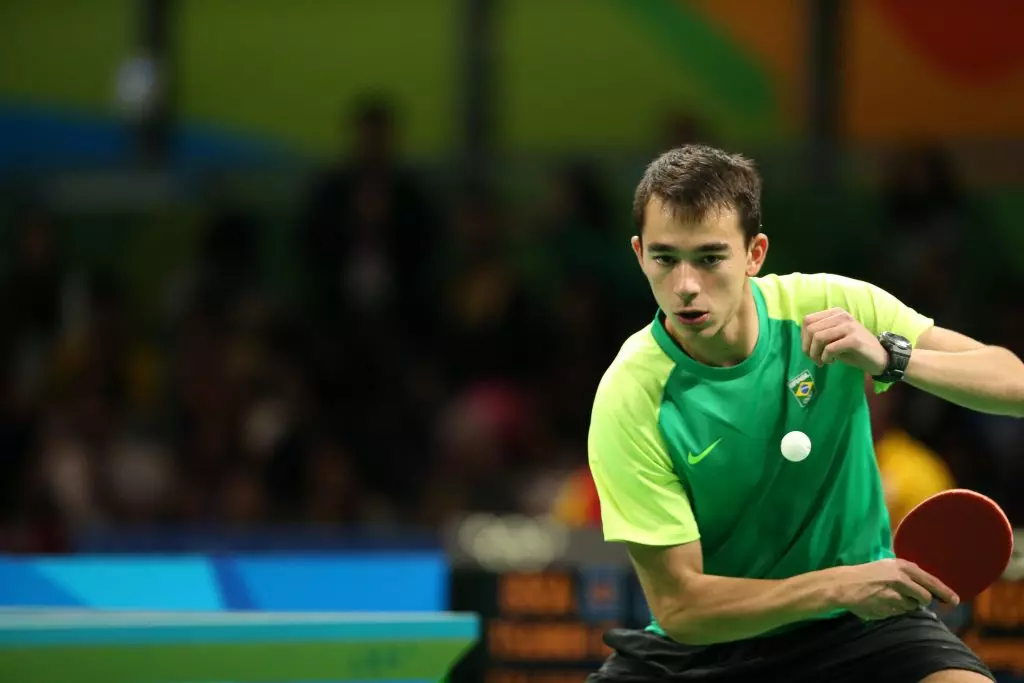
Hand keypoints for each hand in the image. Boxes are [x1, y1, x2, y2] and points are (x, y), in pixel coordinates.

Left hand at [801, 308, 887, 374]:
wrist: (879, 357)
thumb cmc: (853, 350)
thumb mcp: (834, 339)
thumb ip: (819, 335)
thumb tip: (803, 340)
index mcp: (835, 313)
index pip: (807, 320)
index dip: (803, 337)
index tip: (809, 350)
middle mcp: (842, 316)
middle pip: (811, 329)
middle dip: (807, 348)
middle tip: (815, 359)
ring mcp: (849, 326)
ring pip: (818, 337)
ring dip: (816, 354)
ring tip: (822, 361)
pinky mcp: (854, 340)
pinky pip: (830, 348)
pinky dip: (826, 357)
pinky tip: (832, 362)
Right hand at [831, 559, 958, 620]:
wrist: (843, 584)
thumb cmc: (865, 575)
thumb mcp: (887, 568)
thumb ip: (906, 576)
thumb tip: (927, 590)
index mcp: (902, 566)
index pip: (930, 580)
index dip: (944, 591)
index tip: (954, 600)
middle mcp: (901, 578)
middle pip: (925, 596)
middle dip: (923, 600)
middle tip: (925, 604)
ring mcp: (895, 593)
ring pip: (912, 605)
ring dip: (905, 605)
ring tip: (889, 598)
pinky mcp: (888, 606)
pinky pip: (899, 612)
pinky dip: (894, 610)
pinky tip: (881, 603)